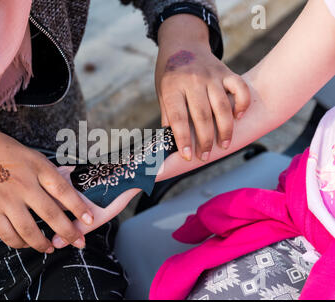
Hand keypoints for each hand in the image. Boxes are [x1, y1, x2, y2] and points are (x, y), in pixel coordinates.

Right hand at [0, 125, 93, 252]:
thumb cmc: (2, 150)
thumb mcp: (30, 155)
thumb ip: (48, 173)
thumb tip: (68, 187)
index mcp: (37, 167)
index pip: (63, 191)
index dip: (78, 207)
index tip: (90, 219)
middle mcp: (24, 184)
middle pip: (51, 214)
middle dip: (69, 232)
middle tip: (79, 242)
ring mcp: (6, 199)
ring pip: (29, 230)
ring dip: (43, 243)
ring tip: (50, 247)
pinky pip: (7, 234)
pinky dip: (19, 243)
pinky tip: (27, 244)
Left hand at [156, 14, 249, 160]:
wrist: (182, 42)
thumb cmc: (170, 74)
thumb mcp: (161, 92)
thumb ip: (168, 115)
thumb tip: (172, 141)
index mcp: (172, 87)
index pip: (178, 118)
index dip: (183, 139)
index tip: (187, 156)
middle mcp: (193, 81)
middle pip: (202, 115)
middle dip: (205, 140)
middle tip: (205, 156)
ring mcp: (211, 76)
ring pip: (222, 106)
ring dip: (225, 129)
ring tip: (224, 145)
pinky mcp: (226, 72)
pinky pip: (239, 88)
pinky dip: (242, 104)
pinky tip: (239, 117)